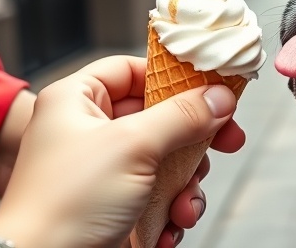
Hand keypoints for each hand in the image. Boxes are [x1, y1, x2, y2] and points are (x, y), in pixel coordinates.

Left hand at [0, 56, 245, 247]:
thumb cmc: (67, 202)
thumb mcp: (132, 146)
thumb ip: (182, 116)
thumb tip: (220, 95)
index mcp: (78, 101)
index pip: (132, 70)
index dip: (172, 76)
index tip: (211, 87)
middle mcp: (89, 132)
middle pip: (159, 117)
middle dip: (193, 140)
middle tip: (228, 140)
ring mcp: (103, 172)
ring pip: (166, 161)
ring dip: (186, 185)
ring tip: (184, 205)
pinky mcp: (115, 206)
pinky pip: (159, 197)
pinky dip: (172, 212)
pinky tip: (171, 225)